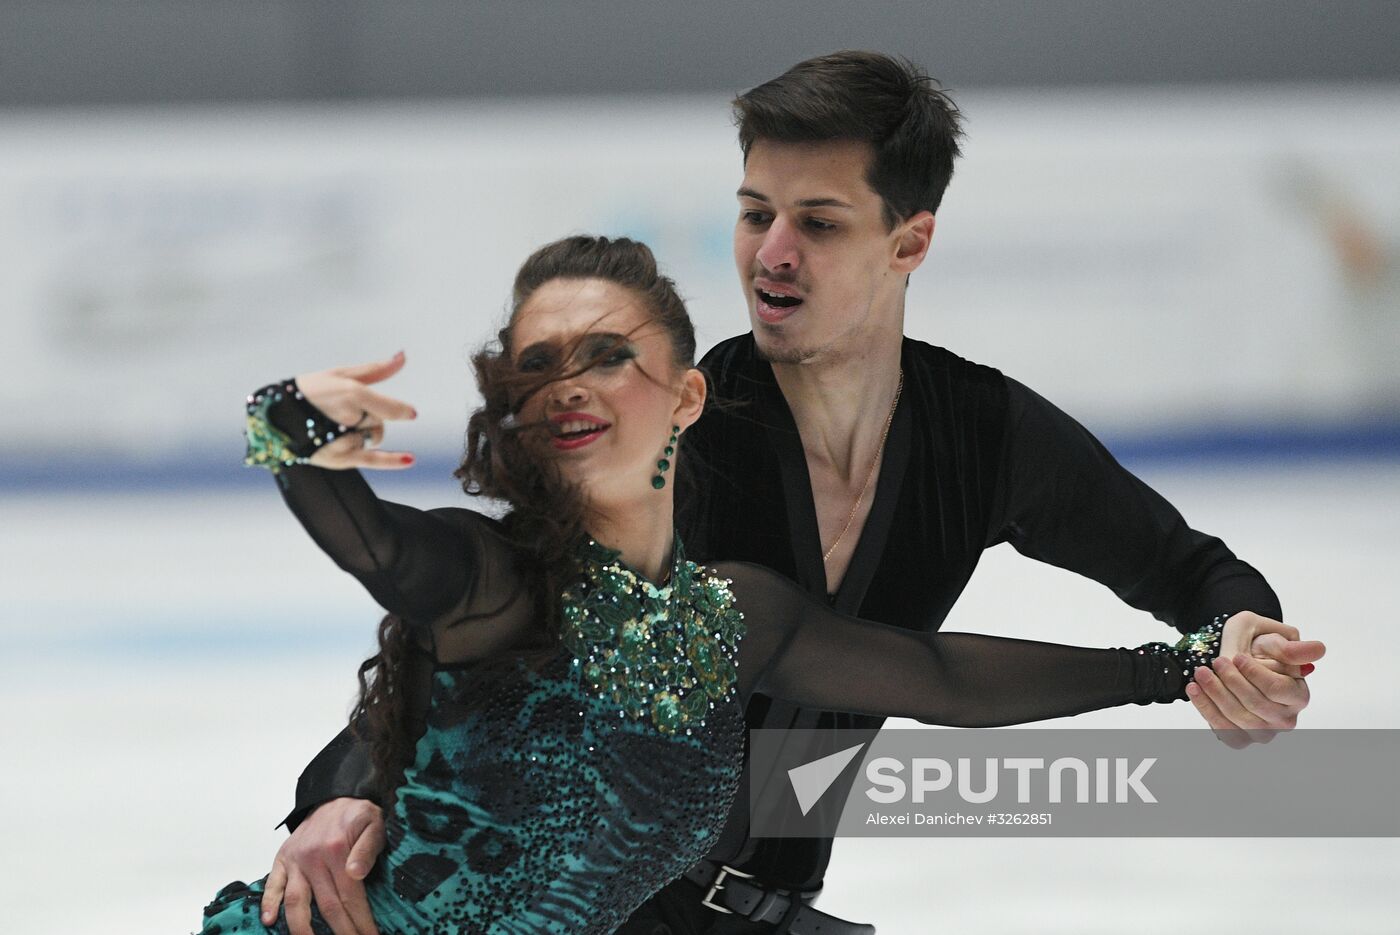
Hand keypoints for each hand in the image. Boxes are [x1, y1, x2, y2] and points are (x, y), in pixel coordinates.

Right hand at [261, 797, 386, 934]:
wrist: (335, 796)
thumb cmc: (358, 814)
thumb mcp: (374, 823)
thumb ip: (368, 848)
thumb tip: (357, 873)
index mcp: (337, 850)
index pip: (350, 896)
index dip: (360, 920)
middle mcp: (313, 857)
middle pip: (326, 905)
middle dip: (341, 931)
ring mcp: (295, 860)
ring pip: (296, 901)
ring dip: (302, 928)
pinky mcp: (282, 859)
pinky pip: (273, 884)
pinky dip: (268, 903)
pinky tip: (269, 922)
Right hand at [296, 351, 418, 470]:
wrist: (275, 416)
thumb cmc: (310, 391)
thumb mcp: (341, 374)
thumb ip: (376, 369)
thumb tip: (403, 355)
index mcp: (350, 393)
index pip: (388, 408)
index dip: (400, 410)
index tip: (411, 414)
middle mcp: (349, 417)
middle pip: (377, 421)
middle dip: (366, 416)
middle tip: (338, 411)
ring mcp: (344, 439)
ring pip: (373, 437)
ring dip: (363, 432)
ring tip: (334, 425)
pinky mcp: (338, 458)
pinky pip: (372, 459)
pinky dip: (393, 461)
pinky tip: (410, 460)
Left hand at [1185, 611, 1325, 747]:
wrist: (1237, 661)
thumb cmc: (1259, 651)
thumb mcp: (1273, 639)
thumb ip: (1290, 647)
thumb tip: (1318, 650)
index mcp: (1298, 696)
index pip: (1276, 689)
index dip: (1254, 673)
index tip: (1236, 656)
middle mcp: (1285, 719)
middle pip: (1255, 705)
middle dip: (1232, 681)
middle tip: (1216, 661)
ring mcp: (1263, 732)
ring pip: (1238, 720)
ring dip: (1215, 695)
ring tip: (1201, 673)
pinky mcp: (1241, 738)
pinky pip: (1223, 731)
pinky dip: (1206, 709)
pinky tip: (1194, 689)